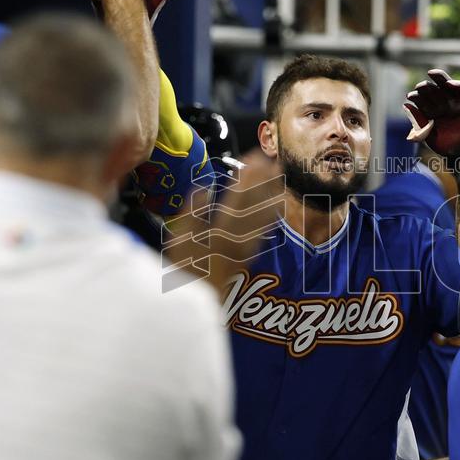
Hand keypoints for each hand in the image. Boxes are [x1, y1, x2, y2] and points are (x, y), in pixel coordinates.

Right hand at [166, 150, 284, 296]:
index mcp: (219, 228)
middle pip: (256, 203)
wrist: (196, 302)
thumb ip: (192, 212)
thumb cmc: (183, 270)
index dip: (250, 175)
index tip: (257, 157)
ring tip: (280, 180)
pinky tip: (275, 210)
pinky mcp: (247, 256)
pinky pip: (263, 231)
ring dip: (271, 196)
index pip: (238, 195)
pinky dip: (270, 215)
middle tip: (276, 162)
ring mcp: (245, 246)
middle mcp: (237, 235)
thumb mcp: (179, 239)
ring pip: (263, 217)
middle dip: (266, 181)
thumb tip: (203, 188)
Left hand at [403, 69, 459, 154]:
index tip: (410, 96)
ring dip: (439, 78)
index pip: (422, 99)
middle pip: (432, 90)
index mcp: (432, 110)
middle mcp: (443, 103)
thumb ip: (418, 121)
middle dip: (425, 87)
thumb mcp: (428, 134)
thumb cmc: (447, 144)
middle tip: (420, 86)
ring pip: (447, 84)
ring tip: (431, 73)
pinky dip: (458, 85)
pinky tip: (450, 84)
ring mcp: (456, 100)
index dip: (416, 97)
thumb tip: (405, 106)